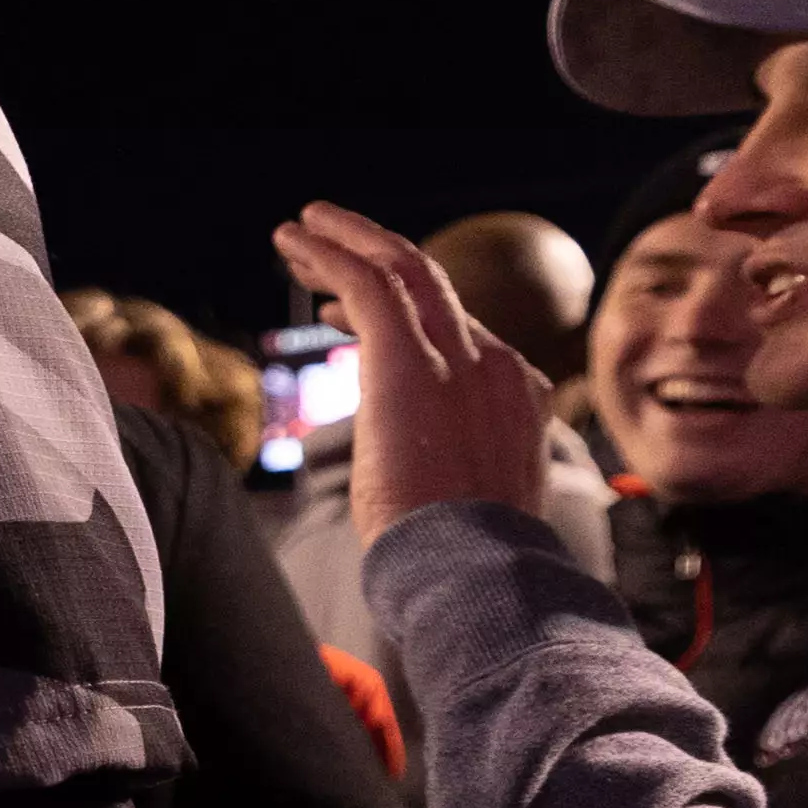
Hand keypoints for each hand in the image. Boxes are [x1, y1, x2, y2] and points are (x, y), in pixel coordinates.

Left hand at [269, 202, 554, 543]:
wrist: (478, 575)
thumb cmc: (467, 563)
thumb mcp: (473, 505)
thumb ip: (455, 472)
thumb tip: (416, 481)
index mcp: (513, 398)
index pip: (454, 330)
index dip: (399, 312)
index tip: (344, 312)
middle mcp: (493, 365)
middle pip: (432, 286)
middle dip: (374, 258)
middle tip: (322, 247)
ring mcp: (458, 358)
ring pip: (400, 269)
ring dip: (346, 243)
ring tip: (298, 231)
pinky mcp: (409, 361)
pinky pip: (368, 282)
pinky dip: (331, 250)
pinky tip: (294, 234)